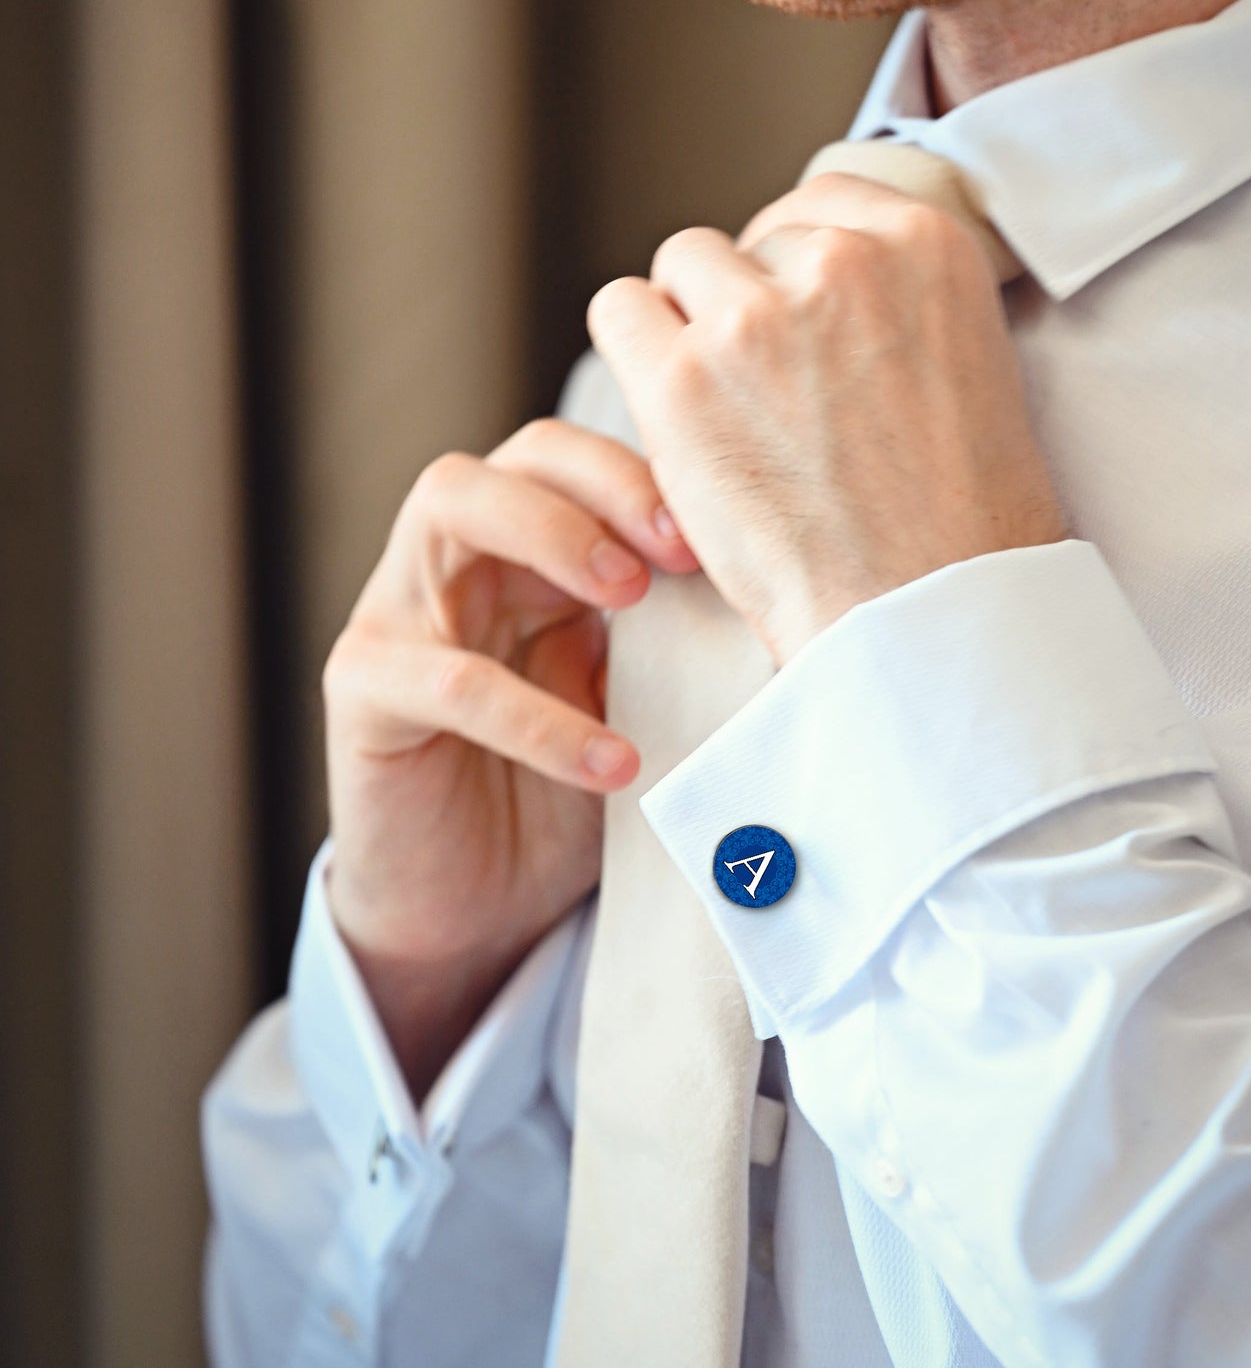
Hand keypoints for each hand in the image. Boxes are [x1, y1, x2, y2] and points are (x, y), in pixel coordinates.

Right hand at [322, 419, 697, 1098]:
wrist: (476, 910)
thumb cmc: (561, 797)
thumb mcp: (634, 709)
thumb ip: (672, 647)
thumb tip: (770, 600)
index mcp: (526, 556)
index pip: (575, 462)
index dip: (643, 479)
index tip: (721, 536)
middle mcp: (456, 562)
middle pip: (513, 457)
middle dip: (603, 485)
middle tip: (677, 552)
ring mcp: (398, 614)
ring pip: (449, 505)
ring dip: (552, 535)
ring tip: (631, 598)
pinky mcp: (362, 690)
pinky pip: (444, 676)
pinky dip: (537, 716)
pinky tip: (612, 761)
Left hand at [587, 172, 1068, 664]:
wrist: (927, 613)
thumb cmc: (956, 521)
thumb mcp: (965, 364)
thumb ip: (892, 302)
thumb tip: (803, 275)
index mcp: (926, 244)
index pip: (819, 208)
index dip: (797, 274)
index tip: (800, 336)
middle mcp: (842, 261)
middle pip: (748, 242)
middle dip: (747, 306)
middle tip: (767, 396)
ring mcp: (756, 318)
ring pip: (681, 267)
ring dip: (690, 325)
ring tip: (722, 409)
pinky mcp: (684, 380)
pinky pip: (618, 313)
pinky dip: (635, 354)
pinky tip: (673, 415)